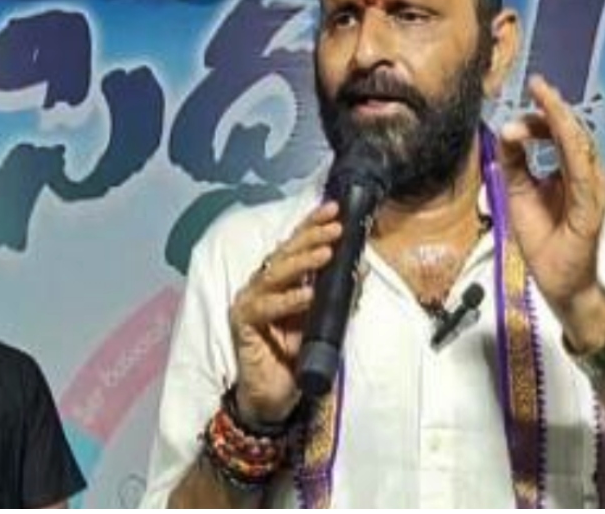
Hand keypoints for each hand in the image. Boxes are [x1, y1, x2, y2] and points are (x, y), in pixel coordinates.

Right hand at [228, 202, 341, 424]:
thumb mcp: (326, 322)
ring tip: (326, 253)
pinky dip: (288, 301)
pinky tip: (307, 295)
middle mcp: (264, 285)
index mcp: (282, 280)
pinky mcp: (243, 323)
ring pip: (275, 274)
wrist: (275, 395)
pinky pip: (266, 308)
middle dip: (311, 237)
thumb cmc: (298, 354)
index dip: (313, 226)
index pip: (297, 246)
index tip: (335, 209)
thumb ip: (341, 296)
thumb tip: (361, 268)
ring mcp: (251, 302)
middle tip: (335, 227)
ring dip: (302, 262)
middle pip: (285, 253)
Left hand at [496, 75, 604, 313]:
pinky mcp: (591, 208)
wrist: (560, 284)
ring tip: (545, 98)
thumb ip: (514, 164)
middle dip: (554, 107)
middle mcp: (587, 176)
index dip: (544, 114)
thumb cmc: (545, 241)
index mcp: (572, 172)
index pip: (561, 134)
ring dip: (562, 120)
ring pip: (582, 145)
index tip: (529, 94)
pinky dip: (571, 150)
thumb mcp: (519, 194)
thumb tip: (506, 132)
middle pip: (574, 132)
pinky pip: (583, 173)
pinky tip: (559, 132)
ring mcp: (593, 191)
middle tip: (538, 84)